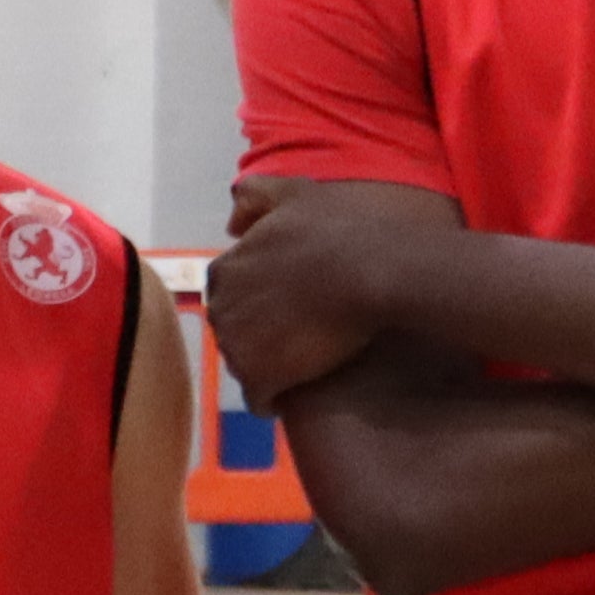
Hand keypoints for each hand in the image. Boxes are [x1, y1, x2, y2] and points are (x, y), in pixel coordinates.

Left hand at [205, 176, 434, 400]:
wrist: (374, 272)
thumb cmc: (340, 230)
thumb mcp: (295, 194)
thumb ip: (256, 197)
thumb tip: (230, 225)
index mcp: (225, 270)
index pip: (232, 297)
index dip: (262, 303)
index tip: (293, 306)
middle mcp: (221, 308)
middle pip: (236, 334)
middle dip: (261, 337)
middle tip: (303, 335)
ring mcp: (238, 346)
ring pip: (246, 367)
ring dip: (270, 367)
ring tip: (307, 362)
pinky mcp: (262, 379)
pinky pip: (260, 400)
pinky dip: (276, 399)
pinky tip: (300, 389)